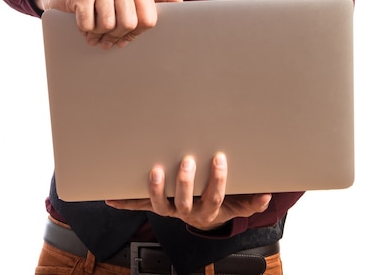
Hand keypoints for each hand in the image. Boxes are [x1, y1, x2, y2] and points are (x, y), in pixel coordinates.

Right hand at [34, 0, 181, 48]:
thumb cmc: (101, 1)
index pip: (148, 20)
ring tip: (93, 30)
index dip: (136, 34)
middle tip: (105, 37)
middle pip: (129, 24)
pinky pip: (88, 24)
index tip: (124, 35)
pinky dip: (84, 30)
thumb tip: (179, 1)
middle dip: (115, 36)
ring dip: (98, 34)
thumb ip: (152, 2)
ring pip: (108, 25)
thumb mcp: (127, 0)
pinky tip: (82, 24)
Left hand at [106, 153, 271, 230]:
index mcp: (209, 209)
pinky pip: (138, 205)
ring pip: (159, 204)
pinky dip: (124, 202)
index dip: (218, 180)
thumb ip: (251, 200)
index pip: (214, 195)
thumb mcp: (239, 203)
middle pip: (184, 201)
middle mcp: (186, 211)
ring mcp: (169, 208)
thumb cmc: (221, 202)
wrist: (204, 217)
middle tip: (187, 160)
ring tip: (155, 171)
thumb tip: (266, 195)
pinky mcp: (155, 204)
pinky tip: (110, 198)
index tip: (219, 159)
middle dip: (185, 182)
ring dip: (155, 189)